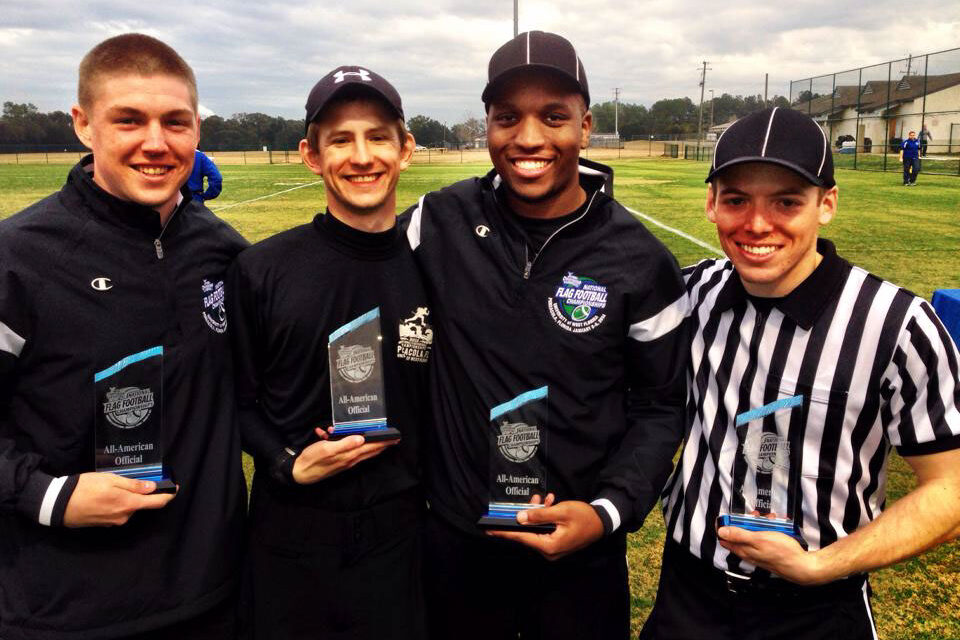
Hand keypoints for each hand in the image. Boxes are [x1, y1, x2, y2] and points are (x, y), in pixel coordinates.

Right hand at [63, 472, 176, 526]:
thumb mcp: (111, 480)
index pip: (157, 503)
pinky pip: (117, 512)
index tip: (175, 488)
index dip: (168, 495)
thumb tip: (152, 487)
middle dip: (140, 493)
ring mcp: (114, 522)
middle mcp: (124, 517)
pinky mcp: (104, 524)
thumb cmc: (84, 488)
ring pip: (128, 507)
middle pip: (141, 504)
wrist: (59, 504)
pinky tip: (104, 495)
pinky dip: (116, 503)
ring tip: (111, 486)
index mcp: (128, 505)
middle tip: (129, 480)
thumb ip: (133, 485)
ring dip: (126, 498)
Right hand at [291, 427, 395, 483]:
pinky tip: (326, 433)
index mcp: (349, 455)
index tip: (395, 439)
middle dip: (380, 443)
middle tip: (392, 438)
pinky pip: (342, 448)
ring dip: (357, 438)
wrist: (299, 473)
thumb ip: (345, 444)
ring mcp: (343, 461)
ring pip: (356, 448)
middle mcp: (349, 459)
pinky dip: (338, 439)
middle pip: (369, 450)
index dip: (383, 443)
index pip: (371, 448)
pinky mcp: (336, 460)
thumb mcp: (327, 449)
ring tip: (358, 431)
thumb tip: (361, 439)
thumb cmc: (312, 459)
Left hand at [487, 499, 604, 560]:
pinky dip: (544, 518)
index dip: (504, 532)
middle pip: (527, 534)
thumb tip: (519, 518)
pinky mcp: (557, 543)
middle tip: (517, 505)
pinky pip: (544, 530)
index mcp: (549, 546)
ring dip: (536, 514)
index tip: (488, 530)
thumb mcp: (561, 512)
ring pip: (536, 530)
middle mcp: (549, 551)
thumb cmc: (584, 516)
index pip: (521, 538)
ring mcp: (553, 549)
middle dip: (524, 516)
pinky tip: (549, 503)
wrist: (603, 521)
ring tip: (542, 499)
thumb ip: (539, 515)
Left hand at [717, 526, 826, 584]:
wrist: (802, 566)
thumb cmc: (782, 553)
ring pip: (755, 533)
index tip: (730, 516)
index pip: (725, 538)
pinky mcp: (770, 551)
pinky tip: (778, 528)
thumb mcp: (759, 539)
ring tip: (771, 521)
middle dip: (747, 521)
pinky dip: (770, 530)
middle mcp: (749, 552)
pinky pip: (766, 537)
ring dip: (761, 524)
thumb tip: (721, 531)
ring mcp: (760, 552)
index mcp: (743, 550)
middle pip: (741, 533)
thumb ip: (739, 535)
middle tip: (756, 517)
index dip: (725, 525)